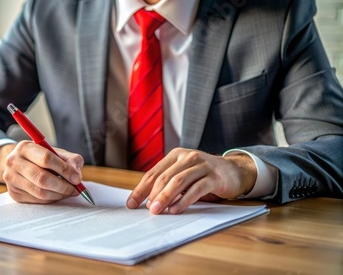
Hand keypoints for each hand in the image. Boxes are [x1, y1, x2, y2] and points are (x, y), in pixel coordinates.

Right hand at [0, 141, 83, 203]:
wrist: (19, 164)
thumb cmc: (41, 158)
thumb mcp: (56, 152)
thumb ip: (71, 160)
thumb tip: (77, 177)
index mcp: (25, 147)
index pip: (46, 159)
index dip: (64, 170)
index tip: (77, 178)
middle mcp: (14, 162)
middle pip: (42, 178)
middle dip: (63, 186)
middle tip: (76, 189)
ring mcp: (11, 179)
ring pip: (40, 192)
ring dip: (59, 195)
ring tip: (69, 192)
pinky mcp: (14, 193)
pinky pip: (37, 200)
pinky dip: (51, 199)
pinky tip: (57, 194)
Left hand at [126, 148, 256, 213]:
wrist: (234, 171)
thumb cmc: (204, 175)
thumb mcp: (184, 174)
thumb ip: (168, 183)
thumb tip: (147, 200)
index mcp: (175, 156)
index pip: (153, 173)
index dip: (140, 189)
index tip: (131, 203)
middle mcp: (187, 157)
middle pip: (164, 177)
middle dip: (152, 194)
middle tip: (146, 209)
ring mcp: (202, 165)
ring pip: (179, 181)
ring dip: (166, 197)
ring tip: (157, 210)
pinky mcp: (214, 176)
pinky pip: (196, 189)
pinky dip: (184, 200)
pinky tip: (176, 210)